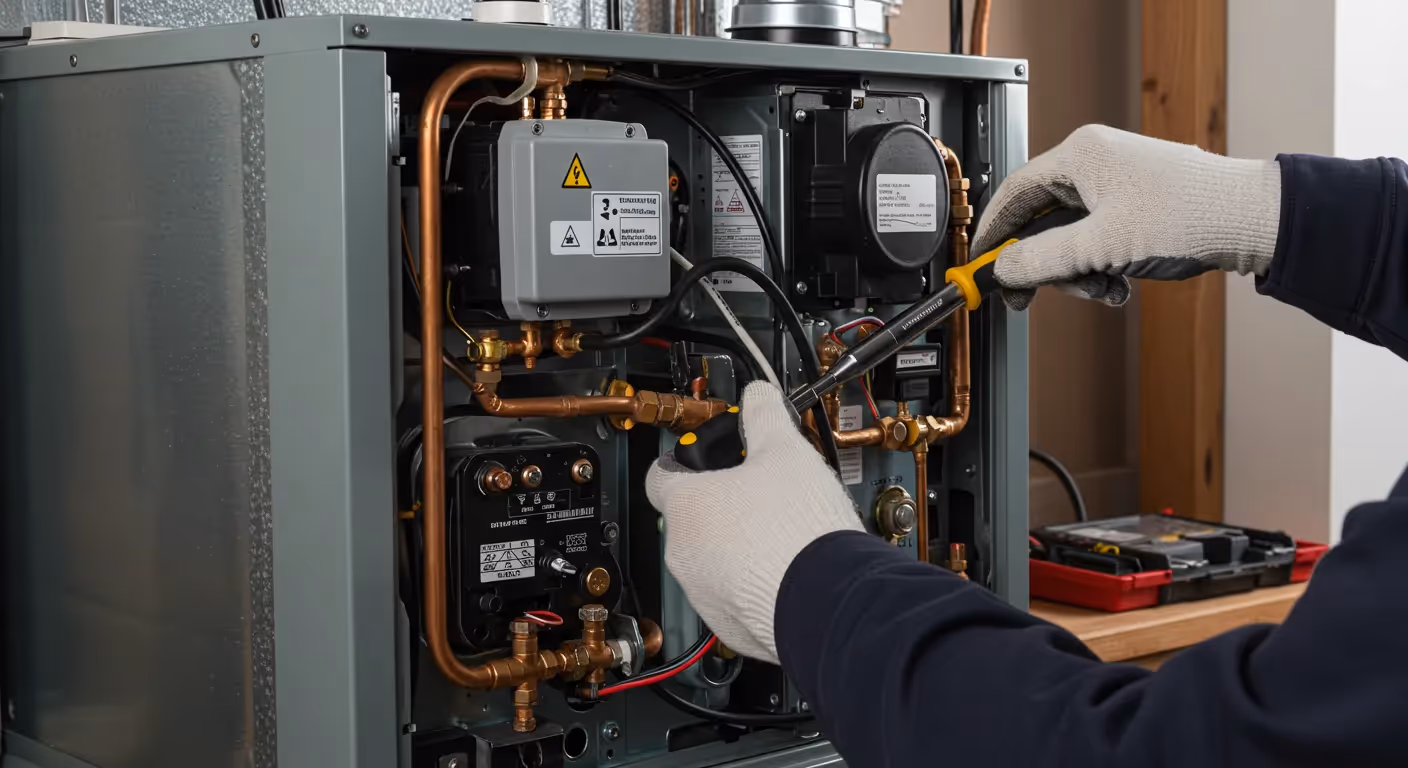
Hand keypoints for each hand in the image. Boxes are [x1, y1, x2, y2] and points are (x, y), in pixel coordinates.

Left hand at [646, 382, 861, 663]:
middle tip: (761, 493)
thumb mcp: (786, 450)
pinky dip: (753, 582)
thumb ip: (764, 416)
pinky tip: (787, 568)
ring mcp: (703, 594)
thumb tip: (758, 396)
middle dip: (722, 504)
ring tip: (782, 532)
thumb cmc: (800, 531)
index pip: (661, 475)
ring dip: (737, 545)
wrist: (829, 601)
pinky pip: (733, 595)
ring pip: (711, 559)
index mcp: (686, 506)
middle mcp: (683, 554)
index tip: (707, 458)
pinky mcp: (730, 626)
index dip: (684, 462)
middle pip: (691, 518)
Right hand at [973, 124, 1282, 309]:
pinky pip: (1098, 239)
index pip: (1014, 193)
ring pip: (1071, 236)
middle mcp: (1096, 162)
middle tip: (1035, 295)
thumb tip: (1002, 269)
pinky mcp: (1137, 205)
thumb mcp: (1100, 246)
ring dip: (1079, 271)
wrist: (1253, 221)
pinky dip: (1102, 267)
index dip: (993, 234)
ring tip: (1103, 288)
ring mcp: (1118, 183)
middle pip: (1042, 220)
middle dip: (1045, 264)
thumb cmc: (1189, 215)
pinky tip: (1121, 284)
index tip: (982, 266)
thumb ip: (1042, 260)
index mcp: (1080, 156)